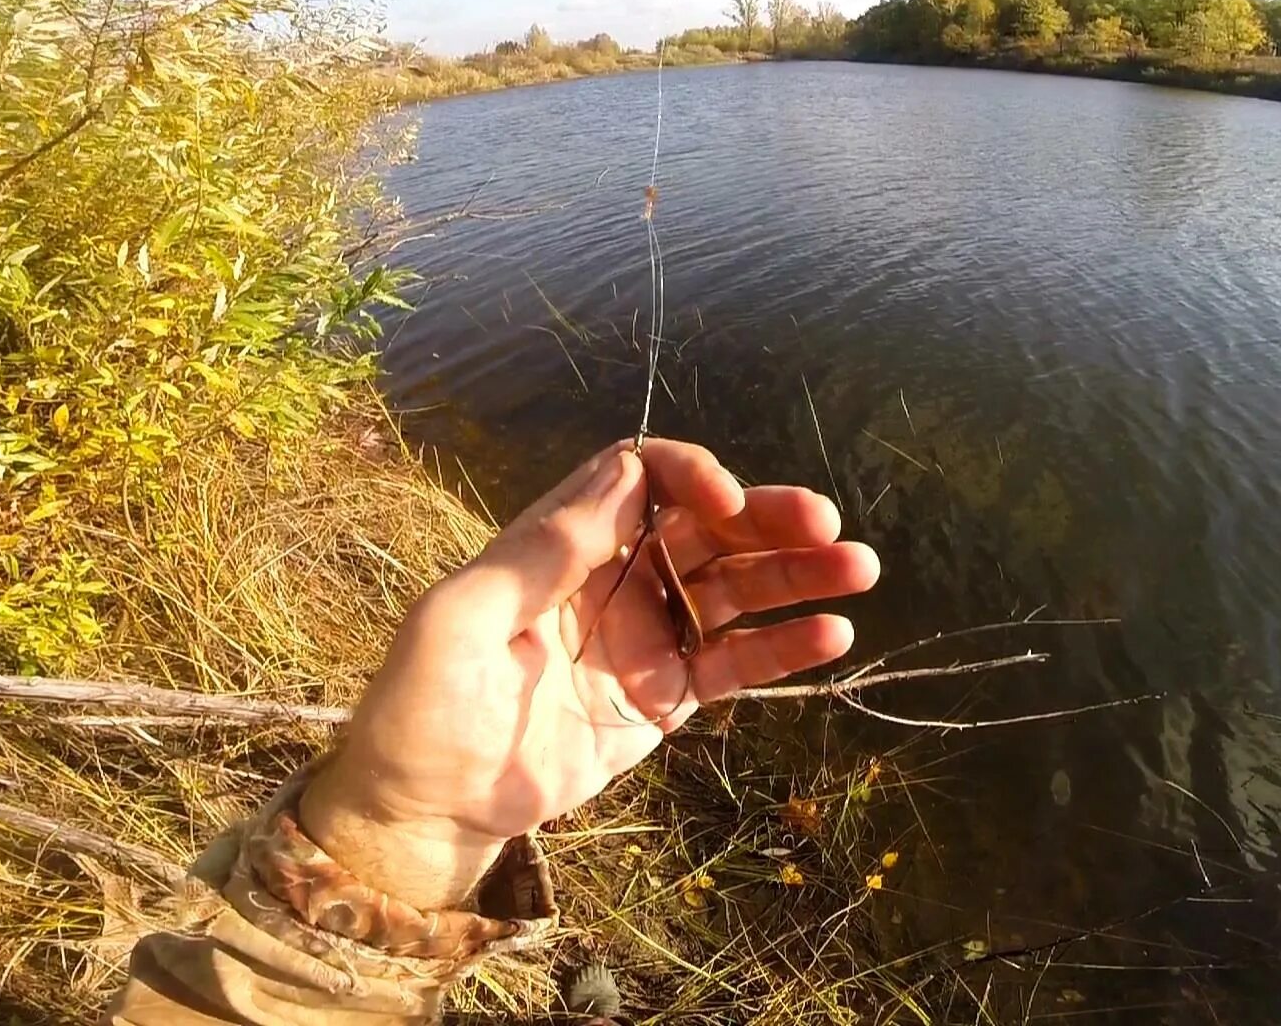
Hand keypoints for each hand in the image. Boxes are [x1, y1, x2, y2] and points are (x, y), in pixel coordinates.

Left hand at [299, 438, 879, 906]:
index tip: (725, 503)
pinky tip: (832, 634)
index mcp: (562, 543)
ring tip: (858, 568)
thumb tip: (623, 473)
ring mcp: (646, 636)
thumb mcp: (461, 618)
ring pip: (736, 587)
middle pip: (707, 526)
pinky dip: (786, 647)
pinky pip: (736, 660)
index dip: (691, 476)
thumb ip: (542, 551)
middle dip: (768, 518)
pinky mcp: (667, 695)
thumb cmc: (423, 706)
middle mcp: (614, 576)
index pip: (643, 479)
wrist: (430, 808)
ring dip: (798, 574)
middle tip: (826, 526)